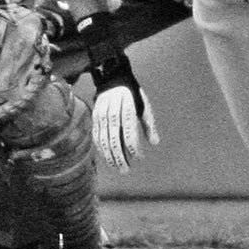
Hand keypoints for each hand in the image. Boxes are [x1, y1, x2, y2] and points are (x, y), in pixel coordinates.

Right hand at [91, 57, 159, 172]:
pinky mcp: (94, 116)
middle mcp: (113, 111)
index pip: (129, 132)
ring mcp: (101, 114)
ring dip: (110, 156)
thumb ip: (149, 124)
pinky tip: (108, 158)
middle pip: (114, 139)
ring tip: (118, 168)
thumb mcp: (143, 105)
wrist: (112, 77)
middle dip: (120, 157)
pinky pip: (96, 136)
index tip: (139, 157)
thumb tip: (154, 143)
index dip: (133, 147)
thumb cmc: (132, 94)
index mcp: (128, 107)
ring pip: (103, 140)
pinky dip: (101, 149)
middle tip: (126, 170)